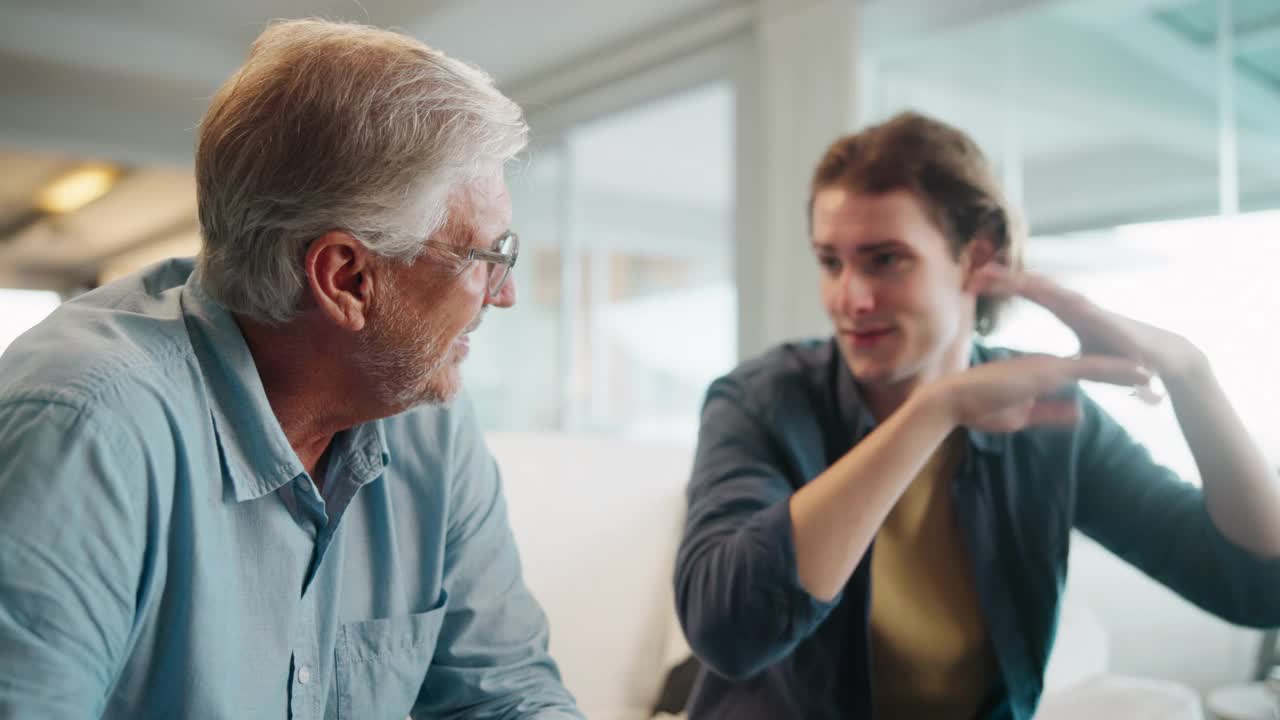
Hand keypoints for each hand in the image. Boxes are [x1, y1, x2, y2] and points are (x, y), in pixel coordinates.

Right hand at [934, 353, 1151, 432]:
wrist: (955, 399)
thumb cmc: (980, 408)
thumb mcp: (1024, 416)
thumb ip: (1053, 413)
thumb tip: (1080, 413)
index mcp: (1041, 373)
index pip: (1082, 375)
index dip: (1107, 380)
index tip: (1131, 385)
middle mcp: (1049, 364)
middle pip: (1096, 369)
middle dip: (1124, 375)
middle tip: (1150, 381)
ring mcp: (1050, 366)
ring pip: (1099, 367)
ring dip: (1127, 372)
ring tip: (1154, 375)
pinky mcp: (1049, 371)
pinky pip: (1091, 369)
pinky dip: (1117, 371)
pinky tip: (1138, 373)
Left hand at [970, 265, 1207, 399]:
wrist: (1161, 359)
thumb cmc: (1121, 355)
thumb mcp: (1080, 358)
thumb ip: (1058, 358)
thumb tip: (1037, 367)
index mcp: (1067, 311)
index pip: (1029, 293)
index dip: (1004, 286)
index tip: (976, 281)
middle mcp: (1076, 304)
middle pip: (1034, 285)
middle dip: (1007, 277)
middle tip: (976, 271)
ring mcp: (1090, 308)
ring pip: (1052, 290)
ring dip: (1026, 282)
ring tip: (1001, 276)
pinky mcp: (1104, 319)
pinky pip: (1078, 306)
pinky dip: (1059, 298)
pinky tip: (1042, 292)